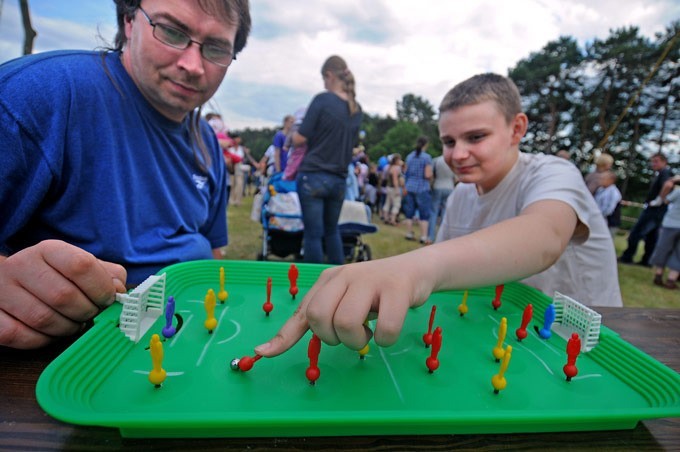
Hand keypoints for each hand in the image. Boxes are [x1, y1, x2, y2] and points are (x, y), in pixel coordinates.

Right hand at [0, 240, 126, 348]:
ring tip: (72, 323)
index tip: (108, 300)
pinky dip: (41, 340)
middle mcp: (23, 265)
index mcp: (50, 250)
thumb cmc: (54, 275)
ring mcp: (2, 290)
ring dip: (66, 328)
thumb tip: (120, 292)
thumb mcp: (81, 265)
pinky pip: (18, 335)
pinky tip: (49, 333)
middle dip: (85, 313)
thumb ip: (107, 275)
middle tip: (90, 315)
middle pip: (63, 296)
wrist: (7, 279)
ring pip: (42, 319)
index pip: (82, 265)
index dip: (101, 288)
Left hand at [255, 255, 433, 356]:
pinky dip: (385, 339)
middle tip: (349, 334)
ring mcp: (370, 280)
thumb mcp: (341, 299)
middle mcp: (345, 276)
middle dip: (333, 337)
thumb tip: (267, 349)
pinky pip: (384, 328)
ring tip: (369, 331)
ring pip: (347, 323)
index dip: (283, 337)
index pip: (302, 312)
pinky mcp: (396, 289)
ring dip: (358, 340)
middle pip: (320, 317)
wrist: (414, 270)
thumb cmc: (373, 292)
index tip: (262, 353)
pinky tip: (387, 329)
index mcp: (328, 281)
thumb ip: (311, 322)